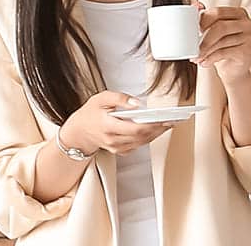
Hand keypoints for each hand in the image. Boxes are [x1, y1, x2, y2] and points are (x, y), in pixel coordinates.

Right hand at [59, 91, 174, 156]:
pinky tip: (157, 130)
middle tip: (171, 120)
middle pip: (141, 136)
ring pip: (141, 142)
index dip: (151, 125)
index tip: (164, 119)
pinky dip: (148, 138)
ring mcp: (116, 147)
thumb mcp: (101, 98)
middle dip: (158, 129)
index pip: (134, 128)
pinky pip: (138, 145)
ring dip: (156, 134)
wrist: (79, 132)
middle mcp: (112, 140)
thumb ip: (119, 98)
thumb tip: (137, 103)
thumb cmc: (90, 113)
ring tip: (168, 123)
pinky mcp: (120, 151)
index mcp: (108, 126)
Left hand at [197, 4, 250, 82]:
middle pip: (221, 26)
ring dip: (205, 51)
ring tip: (196, 57)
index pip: (218, 12)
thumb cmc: (223, 47)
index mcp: (239, 13)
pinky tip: (204, 63)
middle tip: (192, 47)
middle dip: (204, 38)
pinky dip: (210, 58)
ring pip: (221, 41)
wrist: (234, 70)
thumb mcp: (215, 31)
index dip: (203, 20)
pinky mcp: (248, 52)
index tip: (192, 31)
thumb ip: (207, 17)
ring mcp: (250, 38)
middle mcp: (248, 24)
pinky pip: (224, 53)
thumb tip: (196, 5)